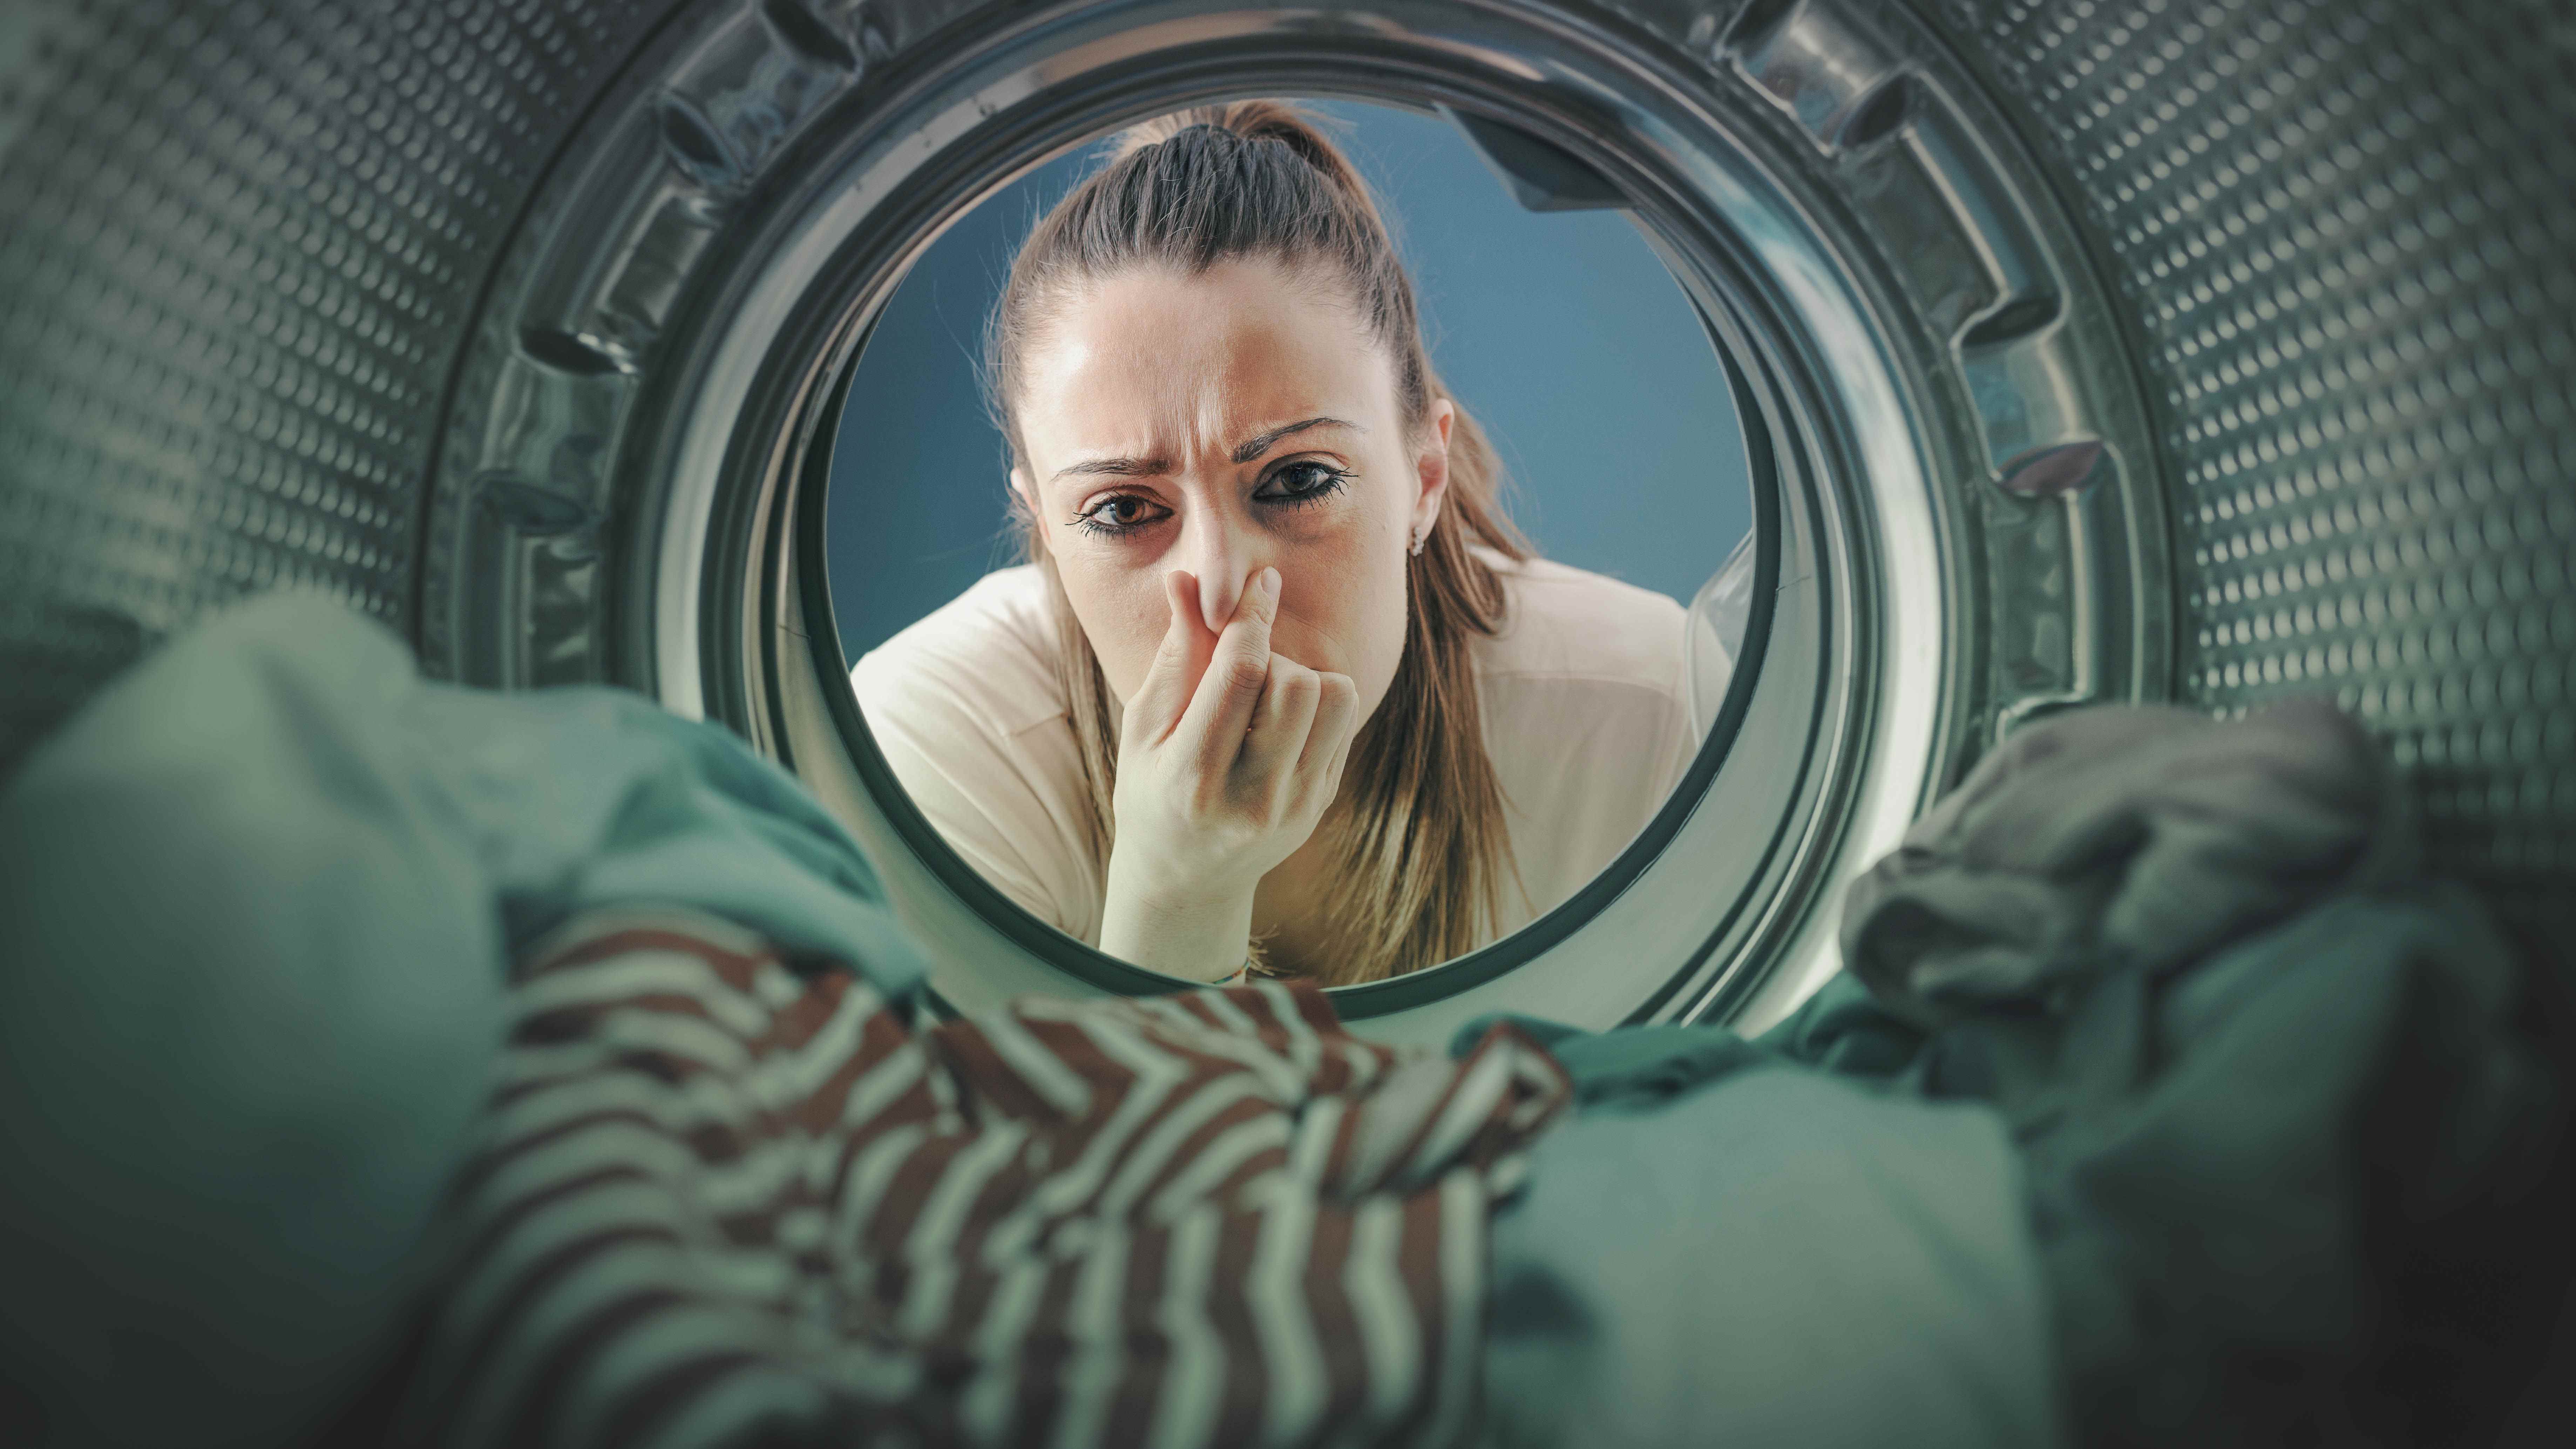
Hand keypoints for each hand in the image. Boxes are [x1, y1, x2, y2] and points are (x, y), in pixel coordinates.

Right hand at [1098, 567, 1359, 979]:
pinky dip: (1316, 705)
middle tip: (1243, 669)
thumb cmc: (1152, 790)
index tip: (1261, 583)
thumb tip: (1186, 580)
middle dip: (1272, 655)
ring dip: (1303, 677)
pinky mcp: (1321, 804)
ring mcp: (1295, 807)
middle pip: (1295, 683)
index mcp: (1191, 776)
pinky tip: (1278, 724)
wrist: (1185, 879)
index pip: (1241, 672)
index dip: (1253, 615)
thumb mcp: (1144, 727)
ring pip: (1335, 698)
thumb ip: (1175, 655)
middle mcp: (1251, 798)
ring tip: (1263, 697)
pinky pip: (1342, 723)